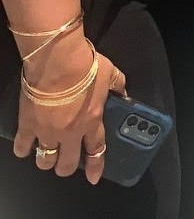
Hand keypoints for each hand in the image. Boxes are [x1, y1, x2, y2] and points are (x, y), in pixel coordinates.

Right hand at [12, 35, 121, 184]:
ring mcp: (47, 132)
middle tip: (65, 163)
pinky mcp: (28, 126)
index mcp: (92, 121)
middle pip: (66, 164)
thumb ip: (117, 84)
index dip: (95, 166)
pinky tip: (25, 148)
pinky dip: (23, 149)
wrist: (59, 61)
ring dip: (46, 160)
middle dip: (66, 167)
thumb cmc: (86, 67)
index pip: (96, 151)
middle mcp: (70, 133)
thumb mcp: (110, 73)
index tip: (93, 178)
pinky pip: (22, 146)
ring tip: (47, 155)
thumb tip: (124, 90)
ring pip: (44, 160)